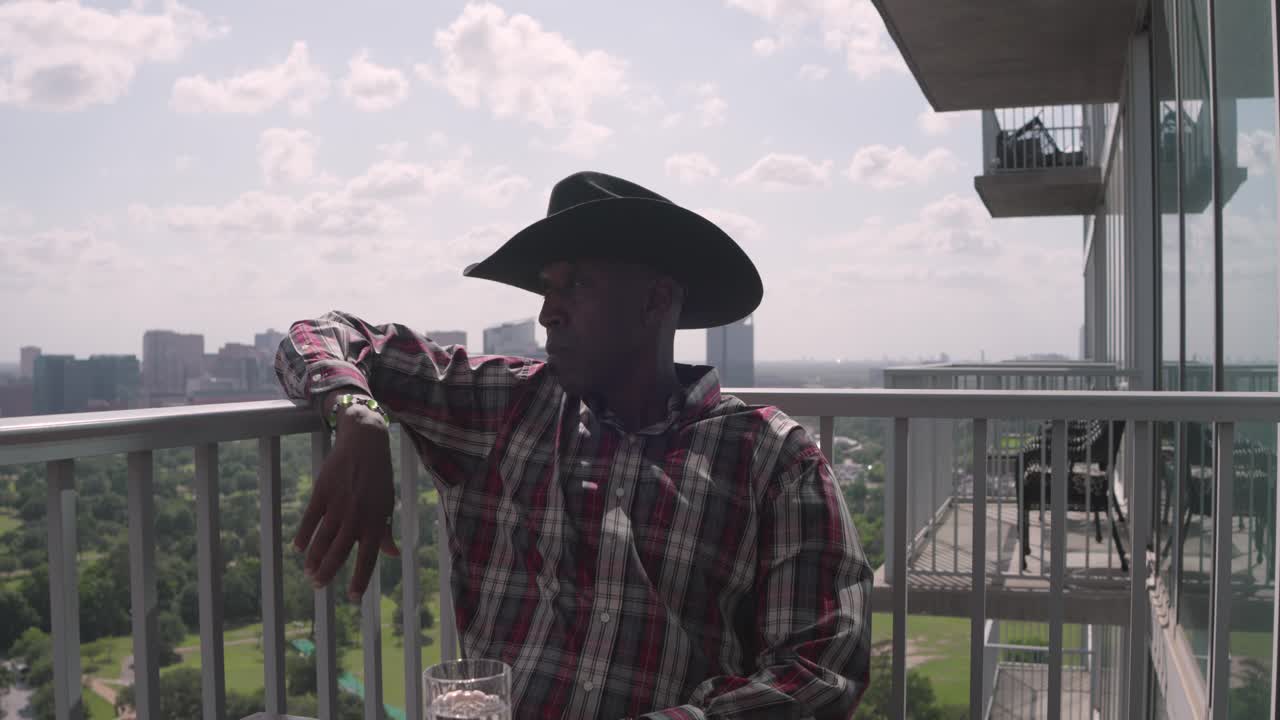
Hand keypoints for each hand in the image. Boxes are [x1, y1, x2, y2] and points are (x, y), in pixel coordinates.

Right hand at [294, 401, 399, 601]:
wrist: (365, 444)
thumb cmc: (378, 477)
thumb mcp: (387, 503)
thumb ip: (386, 531)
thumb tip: (393, 554)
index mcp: (376, 521)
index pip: (368, 557)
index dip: (360, 579)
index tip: (353, 598)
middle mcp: (356, 516)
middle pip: (339, 552)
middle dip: (328, 572)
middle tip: (319, 586)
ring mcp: (338, 504)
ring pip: (321, 539)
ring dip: (313, 558)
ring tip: (309, 572)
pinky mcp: (322, 492)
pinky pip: (310, 520)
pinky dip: (303, 535)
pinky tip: (298, 548)